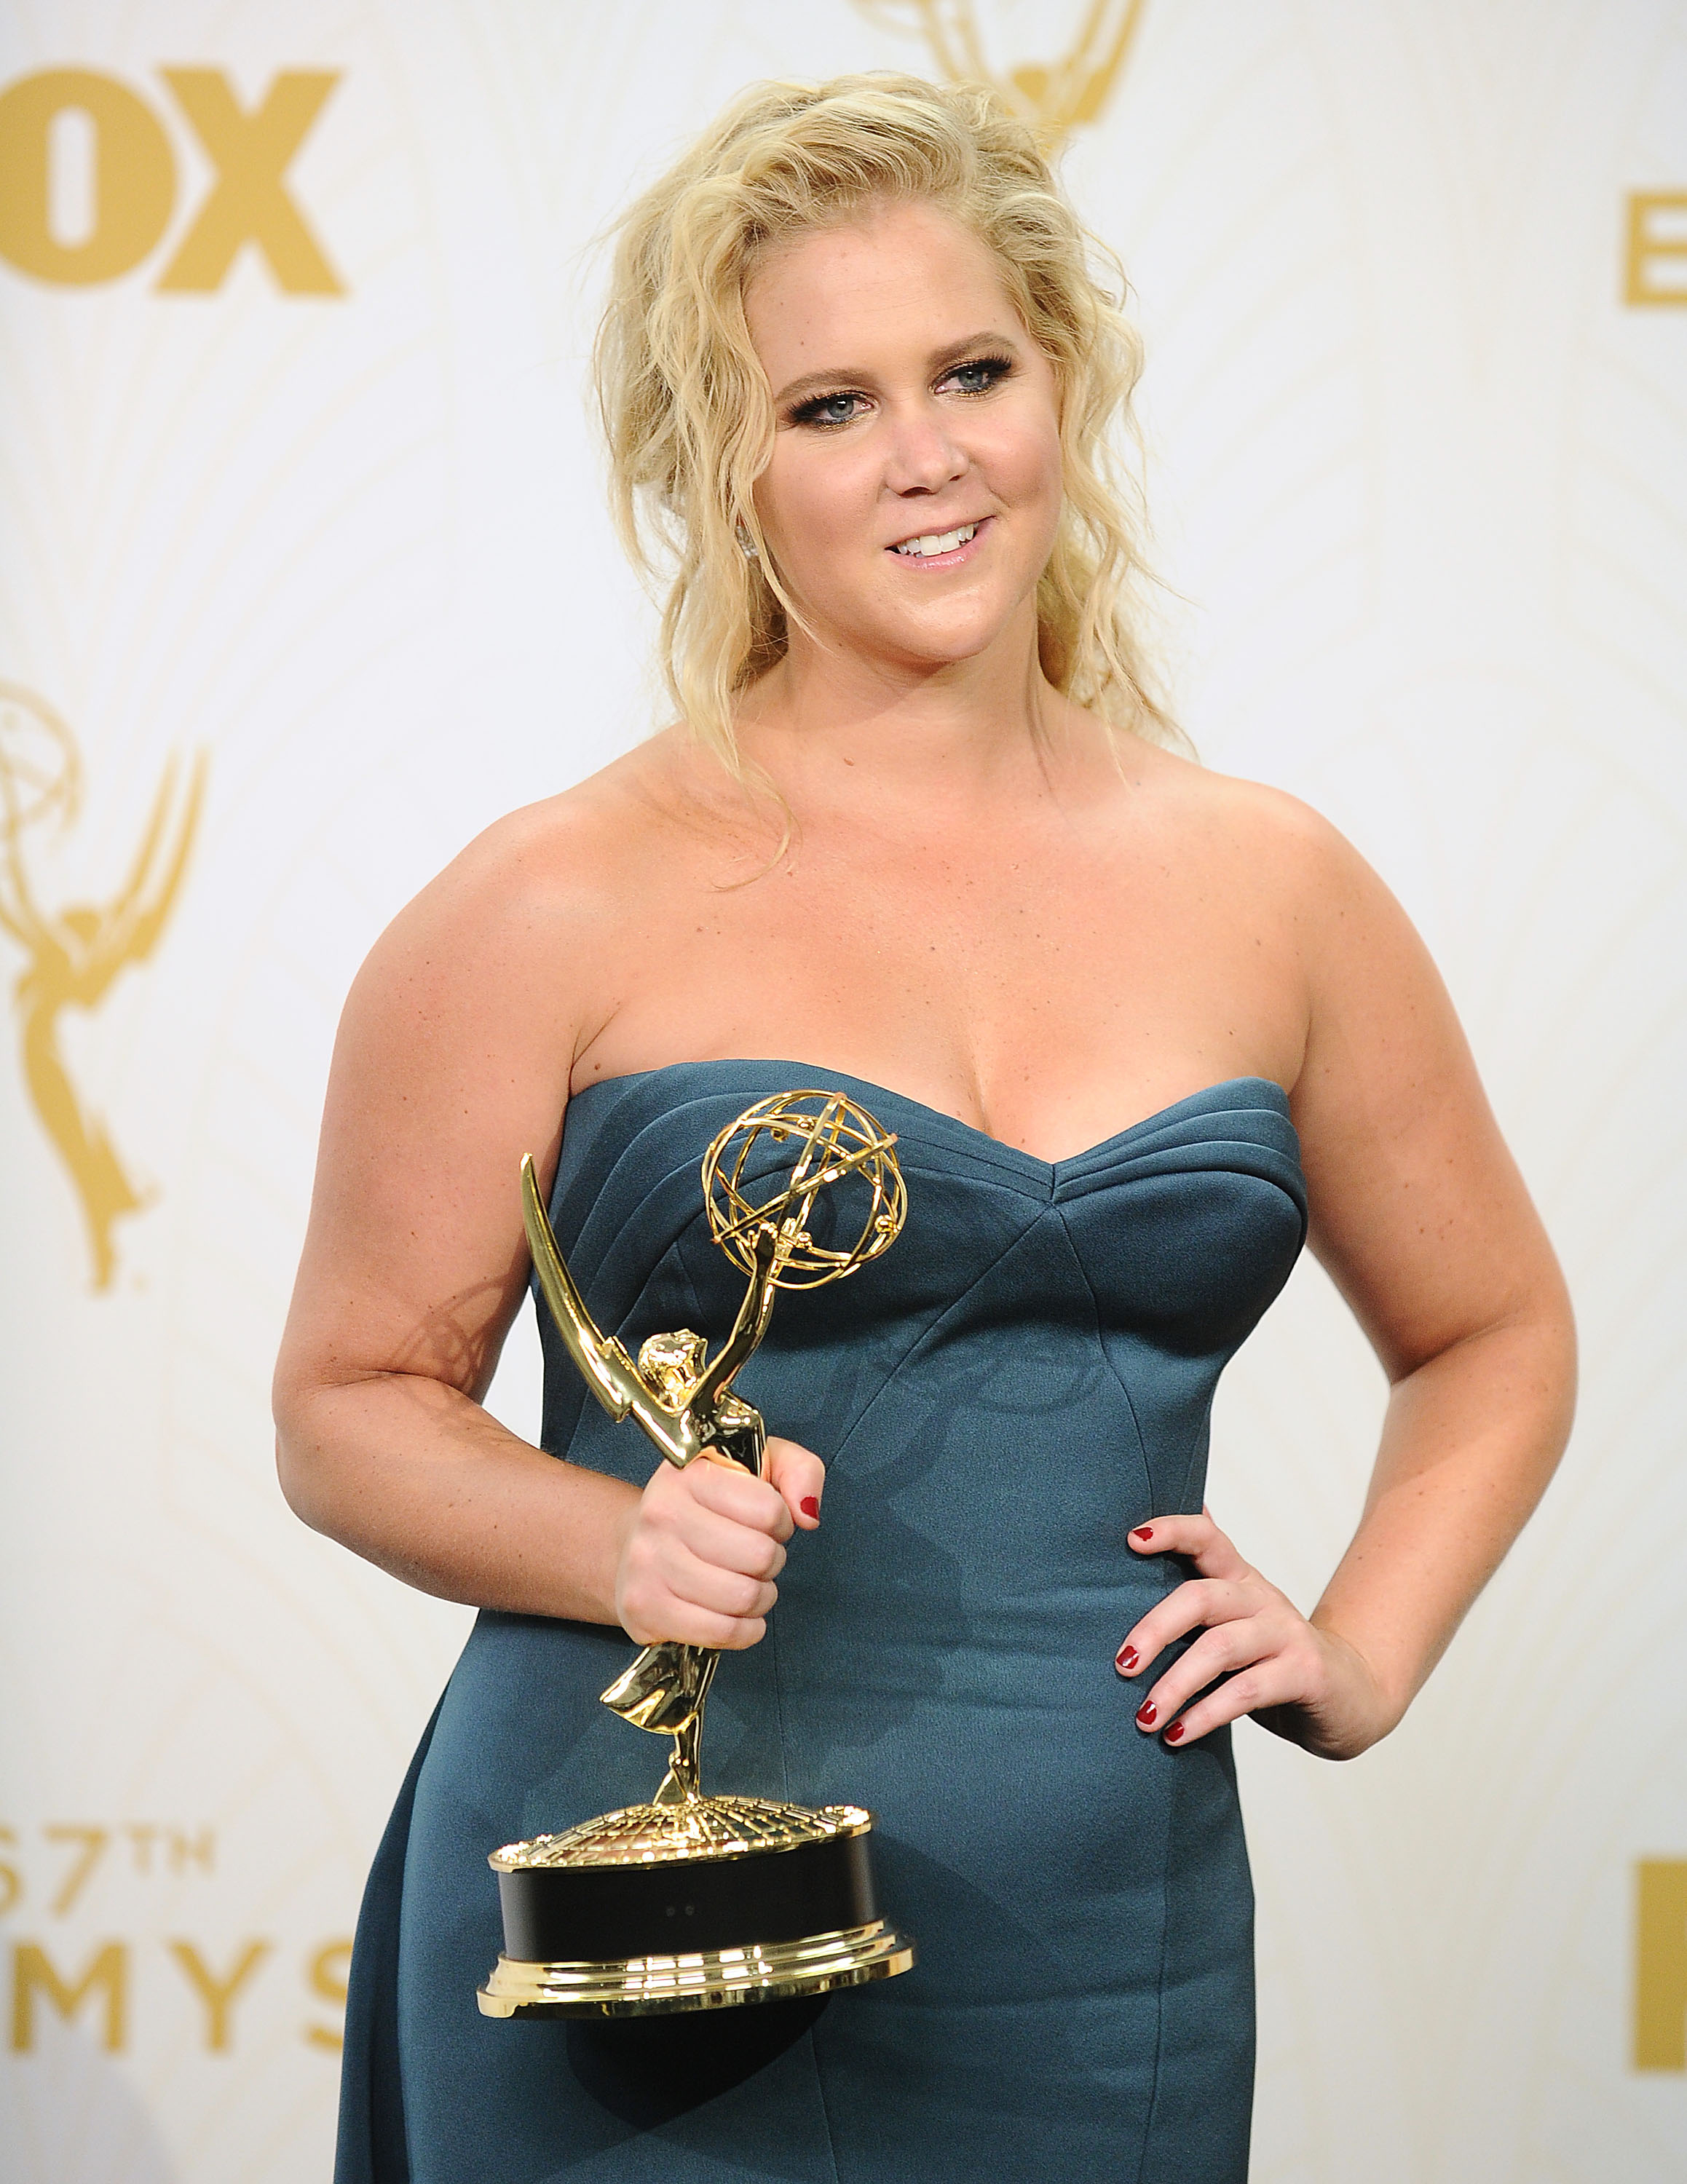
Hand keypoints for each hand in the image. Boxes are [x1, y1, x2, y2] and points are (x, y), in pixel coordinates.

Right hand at [612, 1435, 825, 1649]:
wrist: (633, 1544)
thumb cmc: (707, 1506)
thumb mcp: (758, 1466)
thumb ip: (799, 1470)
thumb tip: (807, 1514)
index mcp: (690, 1473)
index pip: (769, 1510)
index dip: (781, 1521)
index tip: (768, 1523)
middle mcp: (662, 1514)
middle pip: (759, 1556)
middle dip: (772, 1561)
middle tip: (758, 1557)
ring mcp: (648, 1563)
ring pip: (743, 1597)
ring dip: (761, 1596)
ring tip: (748, 1583)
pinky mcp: (645, 1608)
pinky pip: (722, 1631)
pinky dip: (745, 1630)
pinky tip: (737, 1614)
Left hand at [1112, 1509, 1393, 1760]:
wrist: (1351, 1696)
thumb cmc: (1271, 1660)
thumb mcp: (1233, 1623)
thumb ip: (1194, 1598)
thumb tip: (1134, 1551)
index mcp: (1239, 1578)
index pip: (1206, 1536)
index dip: (1170, 1530)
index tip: (1128, 1540)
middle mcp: (1262, 1597)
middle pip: (1200, 1597)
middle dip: (1154, 1629)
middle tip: (1121, 1665)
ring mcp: (1286, 1633)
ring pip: (1219, 1648)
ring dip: (1174, 1685)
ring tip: (1144, 1716)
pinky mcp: (1305, 1673)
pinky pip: (1245, 1692)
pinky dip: (1205, 1715)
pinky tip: (1177, 1735)